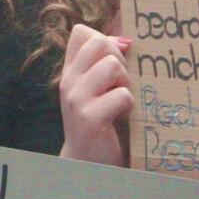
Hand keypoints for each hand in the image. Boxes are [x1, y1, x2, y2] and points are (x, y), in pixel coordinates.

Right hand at [59, 24, 133, 165]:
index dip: (106, 39)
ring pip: (112, 65)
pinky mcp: (90, 119)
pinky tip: (124, 116)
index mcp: (70, 72)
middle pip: (100, 42)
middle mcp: (68, 82)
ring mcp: (77, 100)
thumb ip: (105, 65)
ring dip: (126, 81)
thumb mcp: (97, 89)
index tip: (116, 59)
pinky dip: (130, 104)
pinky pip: (122, 95)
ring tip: (123, 99)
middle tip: (122, 83)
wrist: (88, 164)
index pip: (81, 33)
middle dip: (120, 58)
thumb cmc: (101, 123)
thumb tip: (127, 41)